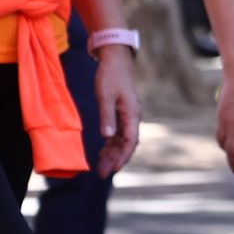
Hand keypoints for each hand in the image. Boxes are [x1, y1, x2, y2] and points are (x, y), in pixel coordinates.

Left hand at [92, 45, 139, 176]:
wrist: (116, 60)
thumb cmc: (111, 76)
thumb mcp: (105, 96)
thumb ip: (107, 117)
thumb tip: (107, 137)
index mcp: (132, 114)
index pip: (130, 141)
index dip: (123, 156)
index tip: (114, 169)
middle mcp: (132, 117)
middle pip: (127, 144)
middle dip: (116, 159)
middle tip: (103, 173)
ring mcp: (127, 116)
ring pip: (122, 140)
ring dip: (112, 153)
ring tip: (101, 167)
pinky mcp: (121, 113)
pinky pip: (117, 134)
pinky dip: (110, 144)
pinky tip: (102, 152)